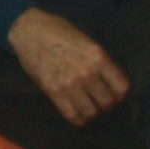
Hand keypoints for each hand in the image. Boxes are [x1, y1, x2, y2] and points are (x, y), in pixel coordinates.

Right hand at [8, 8, 129, 125]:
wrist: (27, 29)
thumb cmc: (58, 31)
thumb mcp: (85, 41)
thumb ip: (98, 61)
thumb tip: (109, 81)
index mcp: (98, 57)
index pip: (122, 88)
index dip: (119, 93)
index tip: (113, 93)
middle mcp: (87, 72)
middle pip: (107, 102)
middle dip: (104, 102)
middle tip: (97, 98)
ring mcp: (70, 83)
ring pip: (91, 111)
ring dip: (90, 110)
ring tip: (86, 104)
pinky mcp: (54, 91)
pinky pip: (73, 115)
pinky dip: (77, 118)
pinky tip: (76, 112)